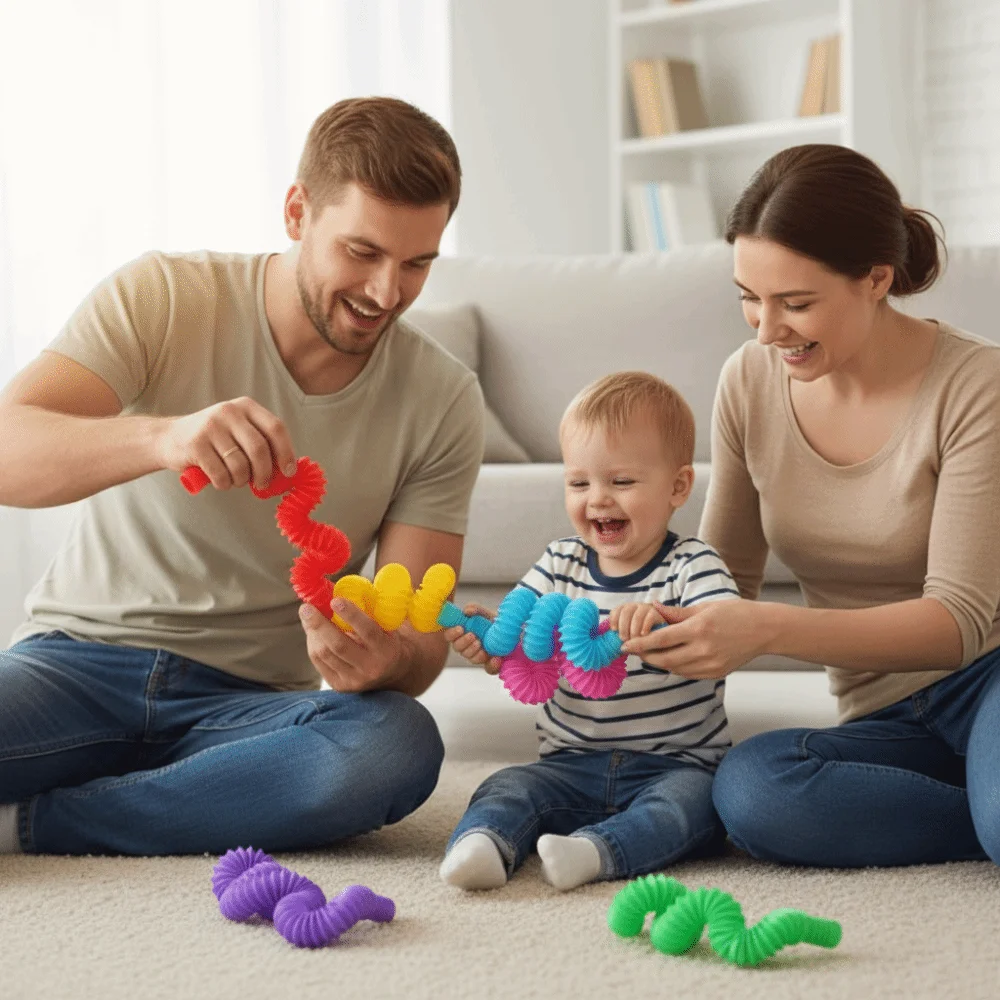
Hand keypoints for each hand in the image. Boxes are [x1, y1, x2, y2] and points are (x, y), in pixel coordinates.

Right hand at [156, 396, 296, 490]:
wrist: (168, 438)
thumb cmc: (213, 441)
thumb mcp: (238, 432)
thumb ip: (261, 444)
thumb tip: (288, 471)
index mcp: (246, 406)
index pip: (276, 428)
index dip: (286, 452)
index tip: (289, 472)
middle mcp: (229, 412)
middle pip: (260, 449)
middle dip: (265, 473)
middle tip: (263, 485)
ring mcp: (211, 426)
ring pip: (240, 465)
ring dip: (241, 481)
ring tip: (235, 479)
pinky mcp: (196, 444)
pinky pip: (221, 474)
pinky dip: (224, 484)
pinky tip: (220, 480)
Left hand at [299, 599, 405, 692]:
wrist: (393, 672)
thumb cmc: (387, 639)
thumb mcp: (387, 625)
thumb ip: (369, 610)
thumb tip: (339, 590)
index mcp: (387, 650)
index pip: (368, 630)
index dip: (351, 614)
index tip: (335, 600)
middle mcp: (371, 668)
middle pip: (339, 644)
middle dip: (319, 624)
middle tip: (306, 607)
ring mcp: (354, 680)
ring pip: (325, 654)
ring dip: (312, 632)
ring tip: (308, 616)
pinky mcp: (340, 686)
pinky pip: (319, 662)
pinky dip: (313, 643)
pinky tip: (313, 632)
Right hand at [442, 603, 502, 674]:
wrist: (511, 629)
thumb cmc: (492, 620)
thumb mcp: (485, 612)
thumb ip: (475, 608)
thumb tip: (466, 611)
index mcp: (462, 633)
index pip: (449, 635)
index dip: (452, 633)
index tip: (460, 628)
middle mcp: (467, 646)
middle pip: (457, 648)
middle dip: (464, 642)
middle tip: (473, 635)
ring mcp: (478, 656)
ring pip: (470, 658)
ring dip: (474, 652)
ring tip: (481, 644)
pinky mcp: (490, 663)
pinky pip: (488, 669)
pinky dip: (492, 664)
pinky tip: (497, 658)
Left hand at [608, 602, 666, 641]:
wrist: (663, 635)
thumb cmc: (642, 638)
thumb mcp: (629, 636)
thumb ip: (621, 636)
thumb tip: (612, 646)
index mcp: (627, 610)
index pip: (617, 609)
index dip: (614, 618)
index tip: (613, 630)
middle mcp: (636, 606)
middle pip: (626, 611)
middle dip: (623, 626)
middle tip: (623, 639)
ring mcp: (647, 608)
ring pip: (637, 615)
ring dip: (633, 629)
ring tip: (633, 639)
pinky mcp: (658, 614)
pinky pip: (650, 617)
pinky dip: (645, 626)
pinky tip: (643, 635)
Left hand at [620, 599, 766, 679]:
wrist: (765, 630)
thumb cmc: (735, 613)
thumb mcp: (704, 607)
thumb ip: (676, 613)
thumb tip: (652, 609)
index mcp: (699, 629)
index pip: (660, 640)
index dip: (639, 644)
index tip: (624, 644)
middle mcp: (703, 650)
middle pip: (663, 659)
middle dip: (645, 655)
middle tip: (632, 649)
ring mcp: (710, 664)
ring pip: (674, 668)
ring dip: (658, 662)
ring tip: (648, 653)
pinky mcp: (715, 673)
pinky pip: (687, 673)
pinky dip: (675, 666)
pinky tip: (670, 657)